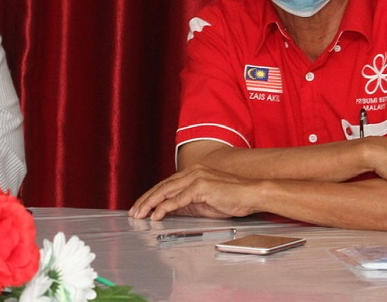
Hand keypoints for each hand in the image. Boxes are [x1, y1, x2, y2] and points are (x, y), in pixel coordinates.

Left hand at [129, 164, 260, 220]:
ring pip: (166, 191)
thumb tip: (169, 211)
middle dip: (146, 200)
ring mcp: (195, 178)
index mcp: (192, 173)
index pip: (166, 185)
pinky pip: (178, 199)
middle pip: (162, 186)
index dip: (151, 196)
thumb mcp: (204, 202)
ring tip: (140, 214)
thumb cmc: (232, 198)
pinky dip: (165, 208)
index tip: (141, 206)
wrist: (252, 194)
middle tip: (134, 212)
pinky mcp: (200, 187)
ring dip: (150, 204)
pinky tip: (156, 215)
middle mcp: (191, 172)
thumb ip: (187, 204)